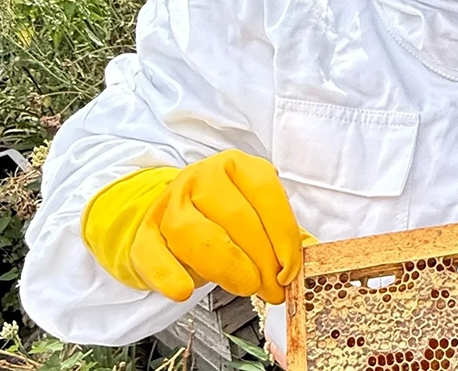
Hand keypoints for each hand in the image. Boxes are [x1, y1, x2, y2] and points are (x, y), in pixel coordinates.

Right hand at [83, 150, 302, 303]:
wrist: (172, 217)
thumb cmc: (225, 218)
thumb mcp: (259, 215)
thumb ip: (284, 234)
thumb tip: (313, 256)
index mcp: (238, 166)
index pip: (266, 193)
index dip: (283, 234)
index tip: (291, 269)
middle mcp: (202, 177)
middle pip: (234, 217)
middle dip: (261, 259)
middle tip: (274, 289)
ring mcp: (169, 203)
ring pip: (192, 232)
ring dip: (225, 266)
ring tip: (246, 287)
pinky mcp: (144, 233)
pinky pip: (152, 253)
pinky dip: (167, 274)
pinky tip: (184, 290)